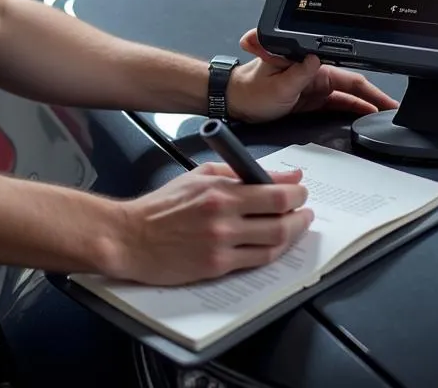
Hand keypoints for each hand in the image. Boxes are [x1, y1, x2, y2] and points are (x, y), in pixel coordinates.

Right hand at [107, 163, 311, 284]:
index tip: (301, 188)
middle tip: (305, 209)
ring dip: (293, 233)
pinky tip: (275, 244)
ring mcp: (222, 243)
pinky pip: (257, 260)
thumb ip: (237, 172)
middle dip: (301, 212)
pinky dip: (273, 252)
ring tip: (297, 226)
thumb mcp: (199, 176)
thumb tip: (276, 173)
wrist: (133, 237)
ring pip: (274, 241)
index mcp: (219, 190)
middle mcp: (224, 216)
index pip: (273, 190)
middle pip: (280, 217)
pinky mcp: (217, 266)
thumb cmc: (163, 205)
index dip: (296, 191)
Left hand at [227, 29, 398, 124]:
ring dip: (364, 107)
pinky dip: (350, 112)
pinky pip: (335, 105)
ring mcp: (313, 86)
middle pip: (353, 86)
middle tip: (393, 113)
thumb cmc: (250, 87)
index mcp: (310, 64)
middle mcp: (315, 72)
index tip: (385, 100)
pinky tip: (362, 120)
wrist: (235, 99)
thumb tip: (315, 60)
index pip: (348, 74)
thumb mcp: (275, 83)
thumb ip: (296, 73)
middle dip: (374, 99)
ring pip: (347, 97)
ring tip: (384, 119)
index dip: (370, 88)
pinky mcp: (309, 99)